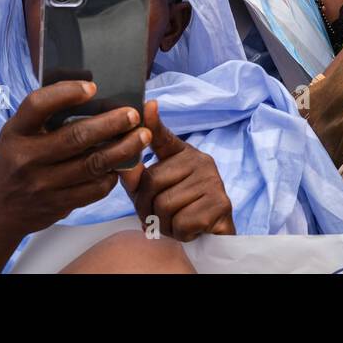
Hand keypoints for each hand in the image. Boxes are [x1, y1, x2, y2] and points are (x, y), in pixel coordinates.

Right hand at [0, 81, 150, 248]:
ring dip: (122, 149)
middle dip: (111, 123)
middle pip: (76, 137)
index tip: (92, 87)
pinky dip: (112, 175)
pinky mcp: (56, 205)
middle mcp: (26, 158)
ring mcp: (41, 185)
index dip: (65, 93)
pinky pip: (93, 190)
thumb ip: (43, 119)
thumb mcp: (14, 136)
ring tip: (141, 136)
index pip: (37, 105)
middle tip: (133, 114)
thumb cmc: (10, 163)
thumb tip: (90, 96)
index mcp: (15, 133)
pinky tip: (123, 164)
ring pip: (91, 164)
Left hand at [121, 101, 234, 241]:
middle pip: (152, 181)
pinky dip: (180, 233)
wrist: (212, 238)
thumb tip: (121, 164)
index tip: (148, 105)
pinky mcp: (221, 203)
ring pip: (165, 205)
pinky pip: (183, 222)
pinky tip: (190, 230)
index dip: (153, 123)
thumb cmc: (179, 212)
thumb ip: (136, 180)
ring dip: (164, 225)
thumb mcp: (153, 195)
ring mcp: (213, 180)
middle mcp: (200, 161)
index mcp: (183, 155)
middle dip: (146, 209)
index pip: (164, 137)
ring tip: (174, 225)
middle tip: (154, 220)